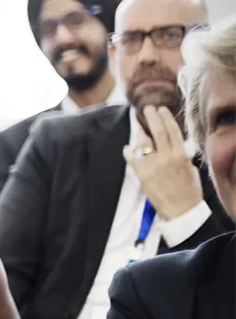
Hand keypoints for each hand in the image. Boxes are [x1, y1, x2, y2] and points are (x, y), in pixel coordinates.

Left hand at [125, 105, 203, 219]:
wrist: (182, 210)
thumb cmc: (189, 191)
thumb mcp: (191, 170)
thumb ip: (182, 156)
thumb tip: (175, 146)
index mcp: (181, 155)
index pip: (173, 131)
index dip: (166, 118)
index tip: (161, 109)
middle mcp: (167, 157)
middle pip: (158, 132)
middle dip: (152, 117)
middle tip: (147, 108)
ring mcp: (154, 166)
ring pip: (144, 143)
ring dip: (140, 133)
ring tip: (138, 126)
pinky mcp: (143, 175)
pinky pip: (133, 160)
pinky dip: (129, 152)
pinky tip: (127, 148)